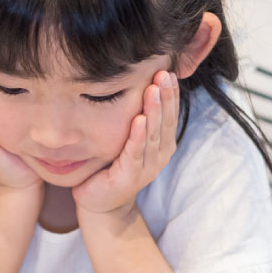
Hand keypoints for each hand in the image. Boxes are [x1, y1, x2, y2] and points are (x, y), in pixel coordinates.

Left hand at [73, 71, 178, 217]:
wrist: (100, 201)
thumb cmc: (114, 165)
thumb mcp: (130, 138)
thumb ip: (139, 117)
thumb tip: (139, 84)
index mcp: (162, 144)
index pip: (170, 114)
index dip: (170, 93)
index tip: (168, 71)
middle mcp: (160, 155)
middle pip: (165, 121)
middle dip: (165, 96)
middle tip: (163, 74)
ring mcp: (147, 167)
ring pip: (153, 134)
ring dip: (154, 111)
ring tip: (153, 90)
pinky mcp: (131, 176)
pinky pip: (135, 152)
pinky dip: (138, 136)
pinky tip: (140, 120)